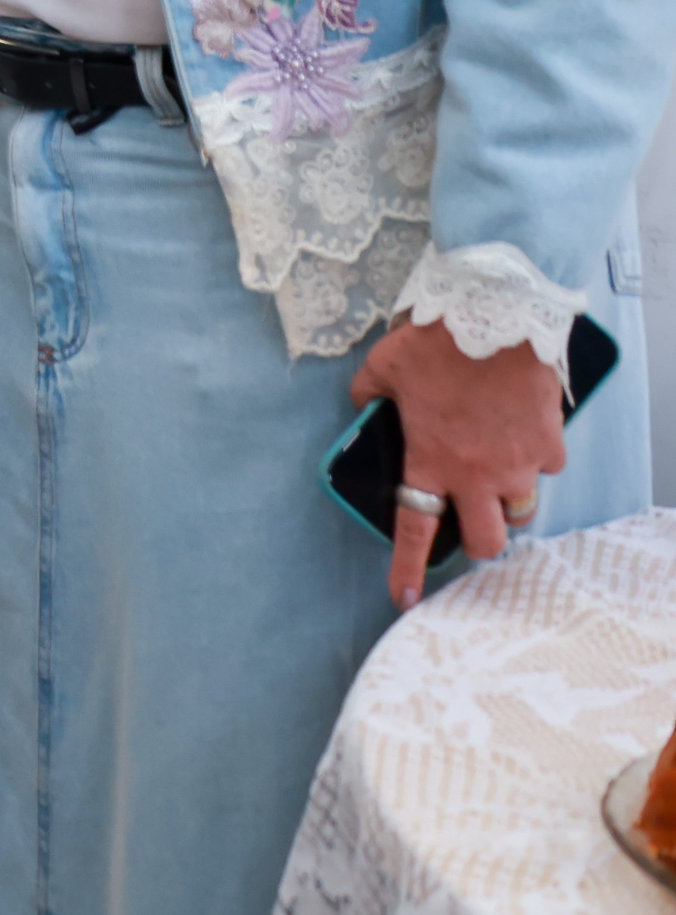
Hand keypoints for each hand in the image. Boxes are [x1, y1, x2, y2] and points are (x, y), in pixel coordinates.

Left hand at [353, 316, 567, 609]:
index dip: (407, 569)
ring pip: (521, 510)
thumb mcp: (383, 367)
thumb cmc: (436, 342)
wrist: (497, 315)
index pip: (416, 530)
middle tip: (469, 523)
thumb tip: (364, 405)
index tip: (404, 598)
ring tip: (496, 478)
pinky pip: (546, 467)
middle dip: (478, 540)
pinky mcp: (550, 444)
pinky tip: (519, 434)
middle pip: (487, 541)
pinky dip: (534, 459)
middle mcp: (478, 474)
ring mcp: (520, 463)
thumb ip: (369, 395)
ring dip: (508, 503)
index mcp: (431, 461)